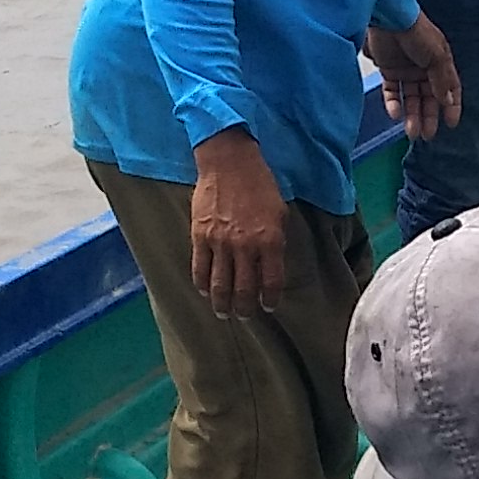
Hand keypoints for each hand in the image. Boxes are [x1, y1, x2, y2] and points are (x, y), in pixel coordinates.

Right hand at [188, 133, 287, 315]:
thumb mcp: (279, 212)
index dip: (270, 300)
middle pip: (244, 290)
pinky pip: (199, 268)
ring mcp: (220, 243)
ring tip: (223, 312)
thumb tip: (270, 265)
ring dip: (221, 304)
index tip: (268, 307)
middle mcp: (245, 246)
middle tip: (244, 316)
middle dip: (245, 309)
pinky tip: (204, 291)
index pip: (271, 282)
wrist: (229, 162)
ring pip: (219, 285)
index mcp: (270, 241)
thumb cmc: (259, 184)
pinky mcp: (200, 235)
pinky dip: (202, 284)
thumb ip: (276, 241)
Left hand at [368, 16, 461, 140]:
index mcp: (441, 63)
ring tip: (411, 131)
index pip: (450, 89)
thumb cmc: (417, 31)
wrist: (389, 16)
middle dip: (428, 117)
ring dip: (412, 115)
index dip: (451, 107)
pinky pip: (392, 91)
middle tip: (427, 134)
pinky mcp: (388, 69)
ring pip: (411, 98)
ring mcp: (406, 69)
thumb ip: (442, 80)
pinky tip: (396, 113)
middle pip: (428, 98)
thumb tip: (447, 102)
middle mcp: (425, 68)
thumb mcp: (436, 56)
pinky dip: (393, 103)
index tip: (450, 124)